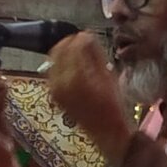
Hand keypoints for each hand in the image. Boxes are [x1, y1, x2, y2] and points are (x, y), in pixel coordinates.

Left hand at [46, 32, 129, 163]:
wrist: (106, 131)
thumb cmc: (113, 105)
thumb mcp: (108, 75)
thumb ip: (95, 54)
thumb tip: (87, 36)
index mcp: (76, 76)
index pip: (73, 45)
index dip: (82, 38)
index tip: (90, 35)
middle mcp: (60, 81)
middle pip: (58, 50)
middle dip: (71, 43)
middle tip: (84, 42)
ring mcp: (54, 89)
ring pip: (54, 59)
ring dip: (66, 52)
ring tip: (81, 54)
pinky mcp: (54, 94)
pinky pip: (53, 71)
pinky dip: (62, 64)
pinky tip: (75, 67)